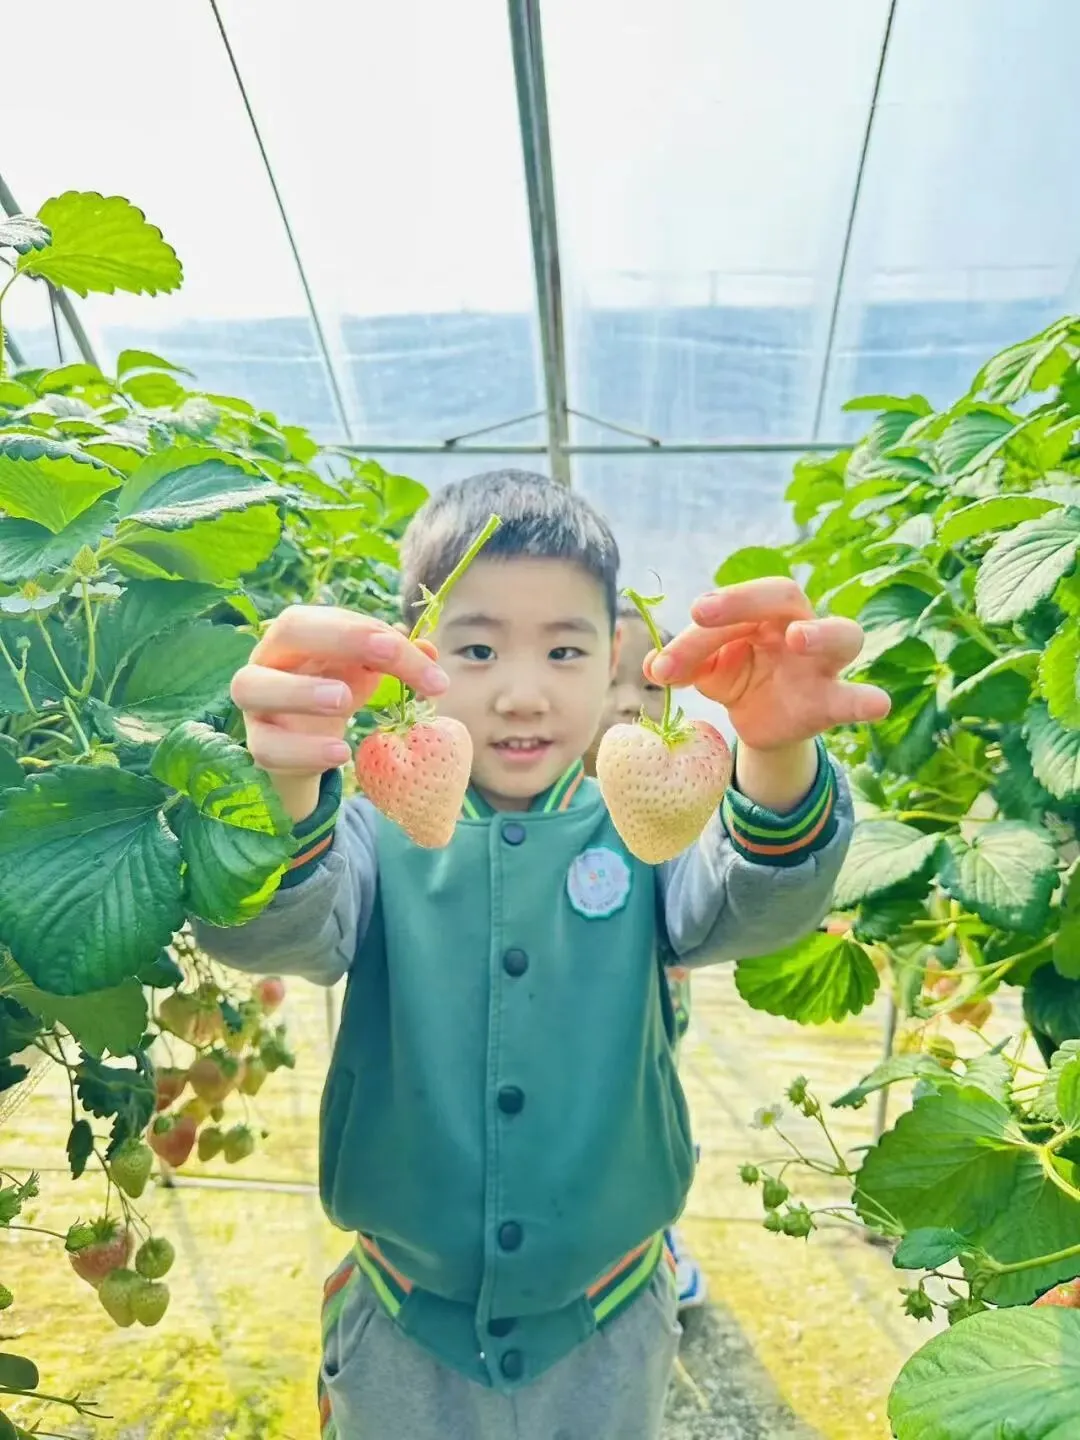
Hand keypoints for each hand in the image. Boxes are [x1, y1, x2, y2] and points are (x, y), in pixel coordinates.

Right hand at [231, 606, 446, 819]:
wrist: (307, 746)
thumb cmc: (337, 690)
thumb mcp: (368, 671)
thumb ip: (396, 659)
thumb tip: (430, 650)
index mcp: (302, 632)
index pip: (333, 618)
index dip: (367, 628)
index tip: (405, 648)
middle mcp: (270, 657)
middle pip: (288, 630)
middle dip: (340, 637)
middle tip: (386, 653)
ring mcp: (256, 702)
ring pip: (253, 686)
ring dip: (301, 691)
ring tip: (345, 701)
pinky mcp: (258, 744)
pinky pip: (268, 748)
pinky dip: (305, 751)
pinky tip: (341, 753)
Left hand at [648, 579, 890, 752]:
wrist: (762, 720)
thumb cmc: (737, 676)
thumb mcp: (705, 670)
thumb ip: (682, 664)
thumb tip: (651, 666)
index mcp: (763, 611)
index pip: (738, 603)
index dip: (712, 610)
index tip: (687, 616)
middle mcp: (798, 626)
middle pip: (784, 596)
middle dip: (744, 600)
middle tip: (703, 613)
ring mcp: (822, 663)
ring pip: (843, 634)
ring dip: (822, 632)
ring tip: (799, 638)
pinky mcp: (832, 701)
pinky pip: (855, 698)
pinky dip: (866, 700)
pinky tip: (877, 703)